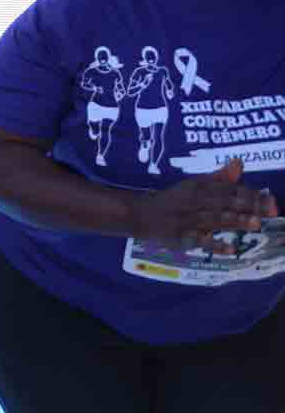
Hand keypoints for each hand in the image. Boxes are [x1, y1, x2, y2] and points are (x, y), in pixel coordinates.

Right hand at [132, 160, 278, 249]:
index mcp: (198, 187)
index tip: (270, 197)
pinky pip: (199, 241)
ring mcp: (187, 219)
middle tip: (271, 209)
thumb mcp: (193, 185)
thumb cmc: (173, 199)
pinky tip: (232, 249)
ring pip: (214, 219)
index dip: (249, 193)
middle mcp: (193, 201)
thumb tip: (239, 162)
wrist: (140, 213)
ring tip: (256, 224)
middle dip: (248, 206)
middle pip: (224, 202)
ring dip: (235, 221)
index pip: (227, 188)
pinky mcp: (180, 236)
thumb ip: (219, 177)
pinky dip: (215, 245)